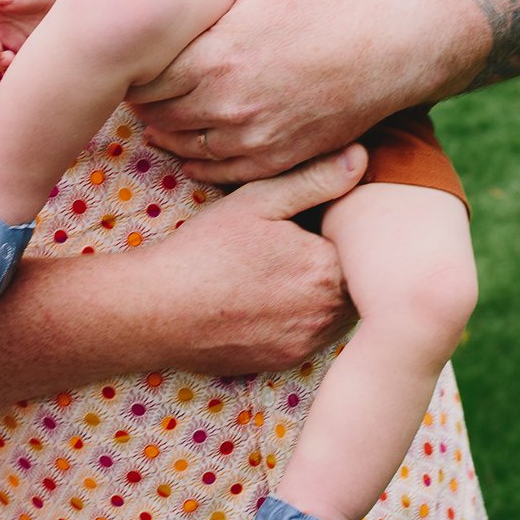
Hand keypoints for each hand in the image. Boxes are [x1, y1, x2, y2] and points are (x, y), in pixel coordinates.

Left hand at [130, 0, 453, 183]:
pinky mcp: (276, 160)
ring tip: (167, 110)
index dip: (138, 68)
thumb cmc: (326, 5)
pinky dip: (197, 161)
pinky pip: (217, 173)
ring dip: (168, 131)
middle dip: (147, 100)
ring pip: (183, 147)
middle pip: (159, 115)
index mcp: (219, 58)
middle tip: (146, 84)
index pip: (148, 77)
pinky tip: (196, 141)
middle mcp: (230, 105)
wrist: (390, 51)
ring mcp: (254, 137)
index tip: (141, 57)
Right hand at [149, 144, 365, 374]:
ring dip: (319, 291)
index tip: (309, 221)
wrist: (156, 310)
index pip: (360, 245)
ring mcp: (307, 342)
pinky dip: (298, 317)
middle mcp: (327, 313)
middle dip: (333, 261)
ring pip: (334, 310)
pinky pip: (309, 334)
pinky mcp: (286, 361)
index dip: (338, 228)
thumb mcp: (259, 200)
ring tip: (279, 271)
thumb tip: (362, 157)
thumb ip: (316, 179)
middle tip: (291, 245)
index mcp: (328, 267)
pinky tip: (266, 299)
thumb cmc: (206, 249)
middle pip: (353, 280)